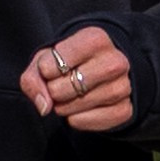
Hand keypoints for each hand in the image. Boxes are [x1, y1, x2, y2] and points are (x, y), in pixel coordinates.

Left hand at [19, 25, 133, 133]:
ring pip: (77, 106)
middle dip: (54, 92)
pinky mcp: (125, 109)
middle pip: (63, 88)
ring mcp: (123, 86)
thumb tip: (44, 106)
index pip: (51, 65)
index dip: (45, 71)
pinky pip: (89, 122)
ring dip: (65, 107)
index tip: (54, 67)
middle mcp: (115, 60)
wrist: (100, 71)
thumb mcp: (46, 60)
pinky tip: (80, 110)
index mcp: (95, 39)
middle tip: (61, 85)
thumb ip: (33, 78)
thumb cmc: (68, 62)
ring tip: (70, 97)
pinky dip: (78, 120)